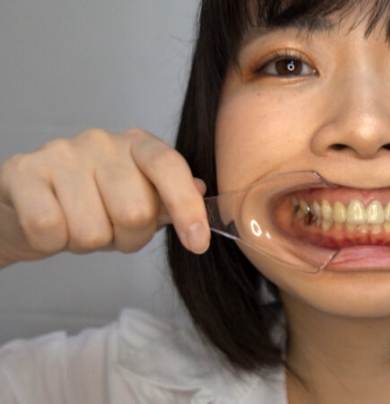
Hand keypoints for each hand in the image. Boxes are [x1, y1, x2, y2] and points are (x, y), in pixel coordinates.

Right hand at [0, 128, 209, 268]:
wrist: (25, 205)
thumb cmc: (91, 205)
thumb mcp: (138, 202)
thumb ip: (169, 201)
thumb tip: (200, 190)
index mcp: (137, 144)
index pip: (169, 166)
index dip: (187, 207)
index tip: (197, 243)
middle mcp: (101, 141)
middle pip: (135, 212)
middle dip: (128, 239)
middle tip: (111, 233)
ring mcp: (60, 153)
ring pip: (92, 229)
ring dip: (88, 244)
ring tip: (78, 227)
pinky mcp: (23, 172)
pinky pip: (49, 227)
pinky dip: (53, 243)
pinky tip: (52, 229)